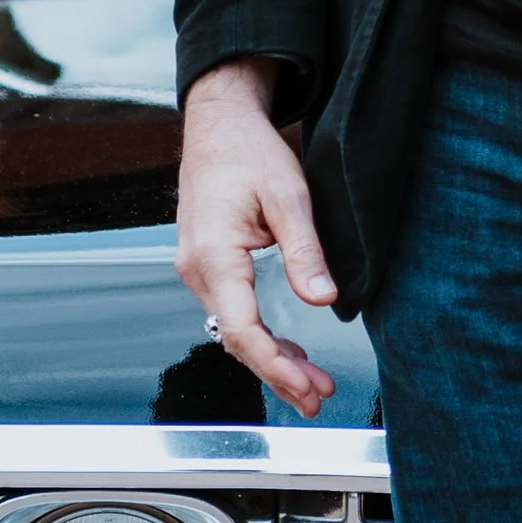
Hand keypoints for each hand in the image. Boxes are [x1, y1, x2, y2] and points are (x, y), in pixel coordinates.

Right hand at [175, 60, 337, 416]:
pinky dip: (261, 336)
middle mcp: (197, 269)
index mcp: (214, 256)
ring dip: (272, 359)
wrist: (219, 123)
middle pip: (237, 339)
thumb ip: (305, 251)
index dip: (276, 365)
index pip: (242, 329)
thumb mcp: (288, 196)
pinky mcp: (209, 264)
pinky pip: (233, 311)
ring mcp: (199, 269)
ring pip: (234, 329)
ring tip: (313, 385)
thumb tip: (324, 300)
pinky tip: (289, 352)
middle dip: (278, 374)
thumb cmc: (249, 152)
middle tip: (319, 399)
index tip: (308, 387)